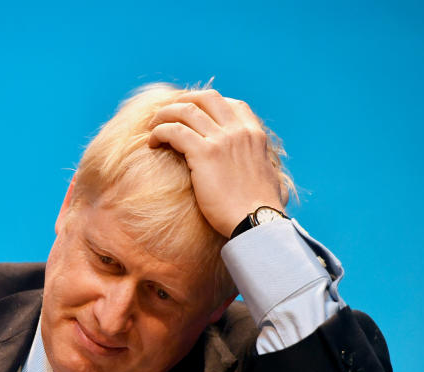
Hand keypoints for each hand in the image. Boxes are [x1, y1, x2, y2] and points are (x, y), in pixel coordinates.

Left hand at [148, 89, 286, 237]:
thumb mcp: (270, 177)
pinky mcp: (204, 153)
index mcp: (254, 135)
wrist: (257, 221)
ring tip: (153, 127)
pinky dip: (159, 132)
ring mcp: (222, 140)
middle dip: (184, 100)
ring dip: (165, 115)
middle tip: (168, 114)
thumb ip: (263, 167)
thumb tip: (268, 176)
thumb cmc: (261, 209)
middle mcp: (238, 131)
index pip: (233, 104)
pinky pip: (174, 130)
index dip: (209, 104)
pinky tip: (153, 143)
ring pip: (186, 110)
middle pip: (207, 97)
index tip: (194, 113)